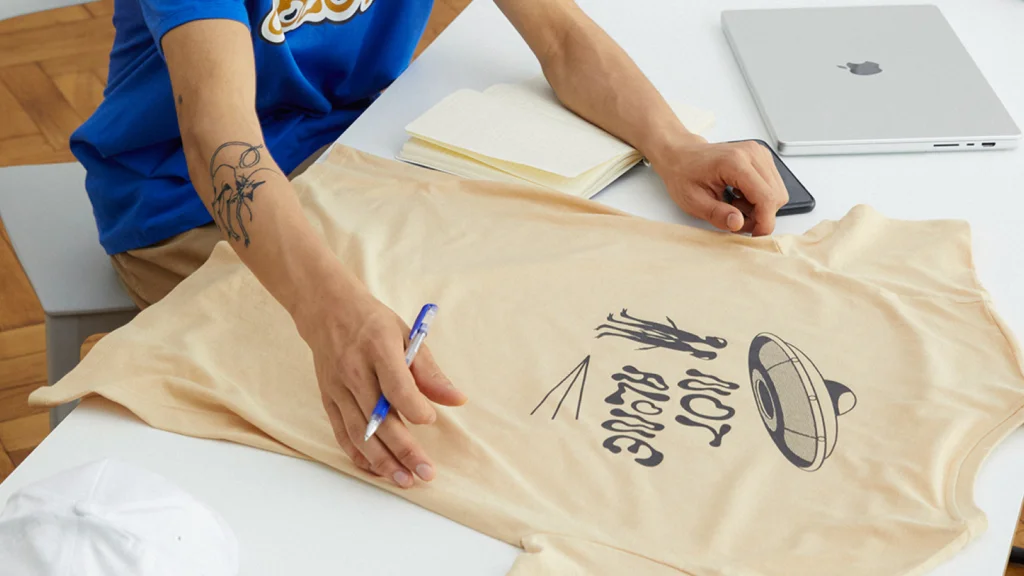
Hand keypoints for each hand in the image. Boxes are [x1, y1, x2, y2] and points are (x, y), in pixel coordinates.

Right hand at [295, 280, 466, 488]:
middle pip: (379, 418)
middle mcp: (354, 371)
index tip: (429, 420)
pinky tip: (376, 470)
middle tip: (425, 472)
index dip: (414, 407)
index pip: (396, 386)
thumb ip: (430, 371)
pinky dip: (358, 454)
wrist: (328, 311)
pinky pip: (342, 433)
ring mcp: (338, 388)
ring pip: (359, 433)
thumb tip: (457, 399)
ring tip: (404, 480)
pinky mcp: (328, 399)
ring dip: (382, 461)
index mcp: (378, 348)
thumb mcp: (407, 335)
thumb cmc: (374, 324)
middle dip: (404, 449)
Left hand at [649, 136, 788, 235]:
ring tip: (735, 206)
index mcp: (735, 162)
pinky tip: (740, 197)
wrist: (681, 156)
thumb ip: (717, 214)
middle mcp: (751, 153)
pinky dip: (760, 198)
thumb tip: (738, 224)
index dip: (764, 222)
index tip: (754, 235)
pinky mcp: (761, 157)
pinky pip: (772, 185)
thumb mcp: (693, 201)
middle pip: (776, 196)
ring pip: (778, 192)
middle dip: (761, 216)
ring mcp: (759, 153)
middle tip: (737, 219)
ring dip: (761, 207)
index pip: (766, 197)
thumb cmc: (684, 174)